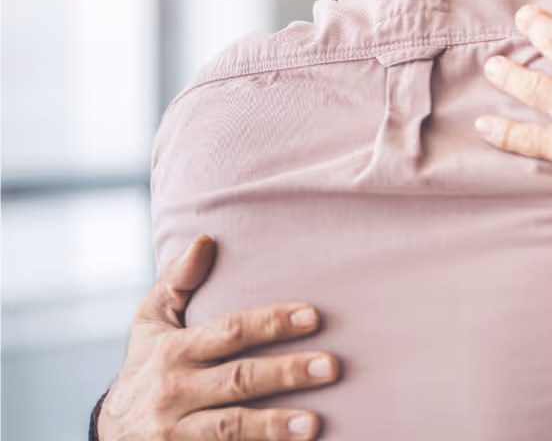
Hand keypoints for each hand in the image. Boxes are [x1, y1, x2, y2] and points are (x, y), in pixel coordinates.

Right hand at [98, 235, 339, 440]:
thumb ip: (177, 281)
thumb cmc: (145, 367)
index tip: (314, 315)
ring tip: (314, 424)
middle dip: (286, 372)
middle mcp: (174, 391)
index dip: (272, 323)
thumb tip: (205, 239)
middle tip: (332, 366)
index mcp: (173, 350)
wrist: (110, 434)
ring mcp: (176, 433)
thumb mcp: (150, 323)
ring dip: (274, 426)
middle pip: (238, 379)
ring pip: (230, 428)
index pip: (230, 331)